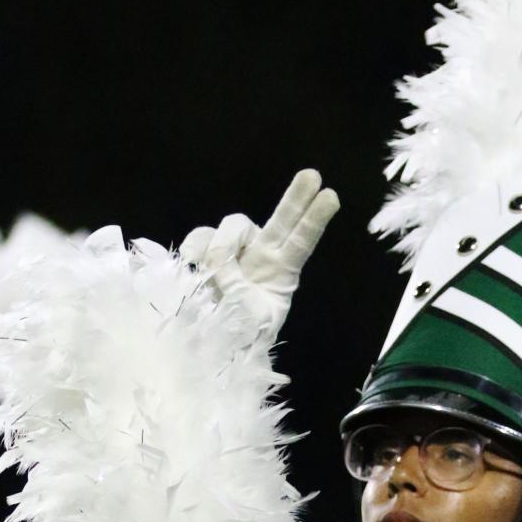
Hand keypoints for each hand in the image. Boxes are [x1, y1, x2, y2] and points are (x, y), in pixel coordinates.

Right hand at [180, 169, 338, 343]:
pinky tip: (191, 257)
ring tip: (209, 263)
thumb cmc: (245, 334)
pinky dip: (197, 244)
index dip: (315, 219)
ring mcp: (238, 250)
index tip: (331, 196)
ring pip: (235, 225)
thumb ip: (236, 285)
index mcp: (283, 270)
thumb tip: (215, 257)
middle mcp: (265, 253)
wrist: (220, 345)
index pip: (302, 240)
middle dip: (296, 197)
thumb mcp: (250, 317)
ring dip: (224, 240)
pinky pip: (203, 236)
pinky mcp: (211, 254)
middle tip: (311, 175)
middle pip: (282, 218)